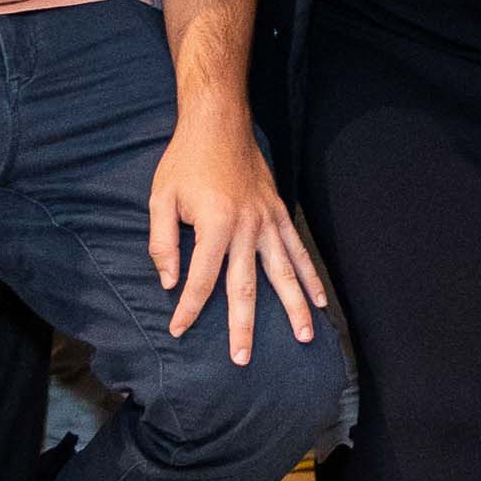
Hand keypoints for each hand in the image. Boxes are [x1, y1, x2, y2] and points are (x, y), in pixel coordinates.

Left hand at [146, 114, 325, 362]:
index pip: (202, 279)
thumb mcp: (160, 198)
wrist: (219, 122)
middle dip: (243, 326)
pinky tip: (319, 299)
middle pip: (246, 287)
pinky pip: (297, 250)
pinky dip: (309, 275)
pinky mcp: (279, 213)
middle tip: (242, 359)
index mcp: (215, 225)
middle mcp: (247, 227)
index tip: (178, 330)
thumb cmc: (185, 161)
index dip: (188, 308)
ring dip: (294, 307)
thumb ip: (162, 243)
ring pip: (284, 272)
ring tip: (303, 338)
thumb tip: (168, 281)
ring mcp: (268, 221)